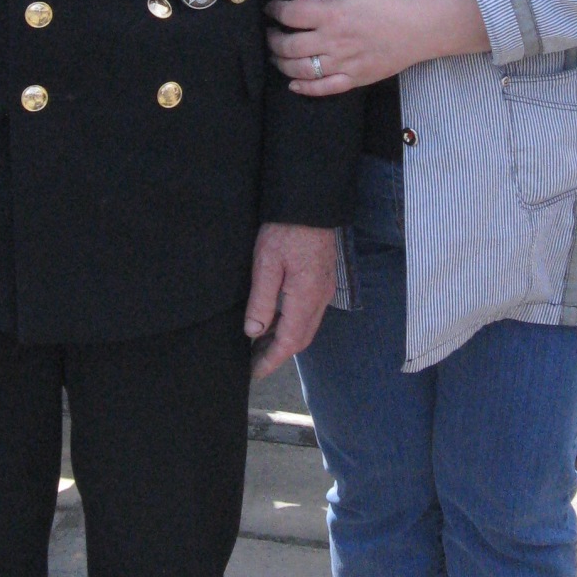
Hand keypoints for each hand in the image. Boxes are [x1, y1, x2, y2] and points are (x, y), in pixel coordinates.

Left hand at [243, 222, 335, 377]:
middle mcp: (320, 298)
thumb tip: (253, 331)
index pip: (289, 343)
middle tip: (253, 363)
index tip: (253, 373)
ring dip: (284, 340)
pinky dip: (291, 324)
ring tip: (259, 345)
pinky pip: (308, 312)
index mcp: (306, 298)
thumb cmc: (287, 229)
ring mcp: (324, 289)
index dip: (271, 361)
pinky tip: (274, 320)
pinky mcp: (322, 280)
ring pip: (305, 327)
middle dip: (277, 355)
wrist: (311, 203)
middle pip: (300, 339)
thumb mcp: (265, 264)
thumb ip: (261, 301)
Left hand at [266, 0, 489, 95]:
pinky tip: (293, 83)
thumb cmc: (388, 3)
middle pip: (289, 46)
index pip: (291, 14)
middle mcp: (333, 41)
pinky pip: (323, 88)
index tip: (271, 9)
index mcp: (332, 15)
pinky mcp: (354, 79)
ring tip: (277, 56)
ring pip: (300, 69)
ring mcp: (343, 63)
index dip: (274, 11)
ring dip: (282, 64)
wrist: (420, 27)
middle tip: (271, 34)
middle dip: (273, 40)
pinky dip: (304, 88)